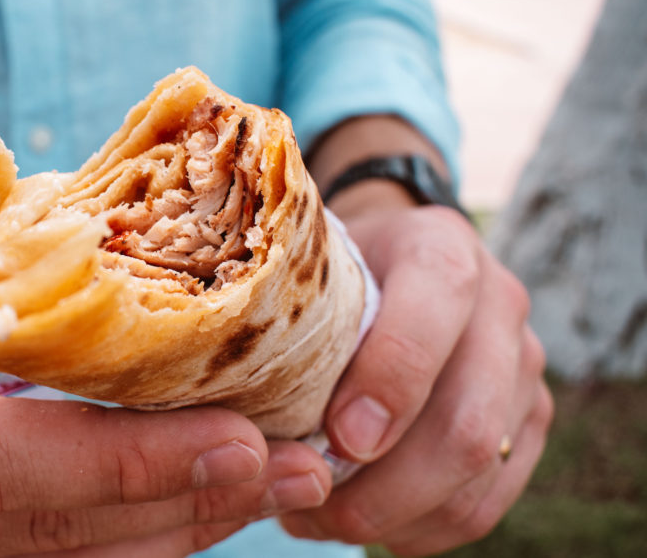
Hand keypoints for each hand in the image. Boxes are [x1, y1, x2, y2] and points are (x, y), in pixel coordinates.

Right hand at [0, 269, 333, 556]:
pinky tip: (199, 509)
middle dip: (175, 503)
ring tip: (270, 488)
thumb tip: (186, 331)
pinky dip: (133, 545)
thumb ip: (29, 316)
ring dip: (173, 532)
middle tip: (290, 468)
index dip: (123, 460)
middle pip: (32, 531)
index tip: (242, 439)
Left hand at [280, 205, 552, 555]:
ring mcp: (523, 367)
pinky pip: (485, 504)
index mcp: (441, 250)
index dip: (388, 385)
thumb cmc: (332, 273)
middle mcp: (499, 305)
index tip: (335, 438)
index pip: (433, 316)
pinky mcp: (527, 421)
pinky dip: (418, 529)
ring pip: (476, 476)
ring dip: (393, 517)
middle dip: (382, 488)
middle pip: (464, 426)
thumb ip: (294, 322)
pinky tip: (361, 521)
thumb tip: (251, 425)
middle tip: (308, 505)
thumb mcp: (310, 270)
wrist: (391, 261)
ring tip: (319, 517)